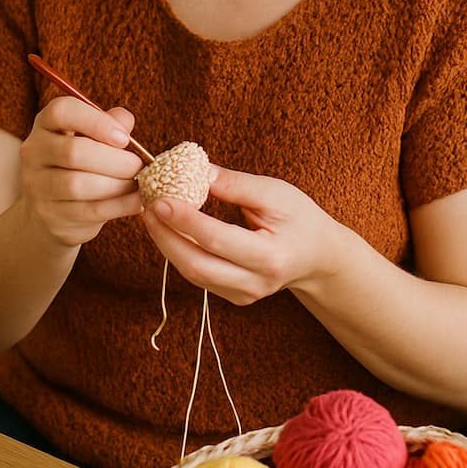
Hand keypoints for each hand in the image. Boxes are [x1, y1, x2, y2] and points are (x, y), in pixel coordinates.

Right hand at [19, 95, 143, 247]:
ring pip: (78, 185)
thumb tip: (125, 121)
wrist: (53, 208)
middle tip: (139, 166)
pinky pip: (88, 210)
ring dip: (117, 185)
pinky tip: (136, 201)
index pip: (62, 112)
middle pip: (74, 152)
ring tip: (139, 184)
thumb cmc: (81, 163)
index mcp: (45, 124)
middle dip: (115, 160)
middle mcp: (34, 152)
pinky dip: (119, 206)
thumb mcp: (93, 137)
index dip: (97, 122)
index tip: (124, 138)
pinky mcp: (50, 216)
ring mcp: (37, 186)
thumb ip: (110, 123)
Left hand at [141, 166, 338, 303]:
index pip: (217, 239)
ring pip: (193, 273)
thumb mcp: (274, 193)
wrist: (318, 256)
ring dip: (167, 244)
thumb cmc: (299, 219)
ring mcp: (244, 295)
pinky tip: (169, 230)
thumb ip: (234, 184)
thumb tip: (193, 170)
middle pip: (197, 265)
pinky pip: (198, 276)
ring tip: (153, 214)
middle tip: (148, 207)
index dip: (185, 220)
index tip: (160, 198)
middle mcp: (255, 283)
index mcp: (270, 257)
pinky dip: (179, 252)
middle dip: (166, 236)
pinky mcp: (233, 297)